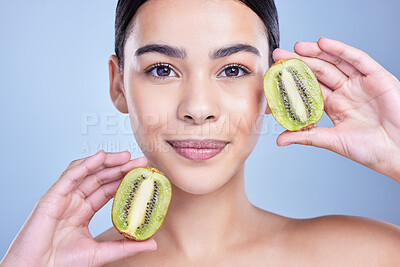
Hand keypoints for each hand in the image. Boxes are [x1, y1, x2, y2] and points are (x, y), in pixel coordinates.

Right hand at [0, 150, 155, 266]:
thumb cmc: (61, 265)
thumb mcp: (100, 253)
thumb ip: (125, 247)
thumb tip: (151, 243)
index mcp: (82, 212)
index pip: (107, 190)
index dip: (124, 180)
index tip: (142, 174)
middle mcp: (73, 202)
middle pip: (100, 178)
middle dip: (120, 168)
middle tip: (140, 161)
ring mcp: (62, 198)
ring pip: (86, 173)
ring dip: (106, 162)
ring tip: (126, 156)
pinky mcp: (51, 198)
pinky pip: (69, 176)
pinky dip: (85, 164)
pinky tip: (101, 157)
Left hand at [272, 37, 399, 181]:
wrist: (398, 152)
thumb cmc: (371, 150)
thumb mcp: (332, 141)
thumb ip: (306, 137)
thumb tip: (279, 140)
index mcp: (335, 106)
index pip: (310, 88)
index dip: (294, 79)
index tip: (276, 74)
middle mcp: (346, 92)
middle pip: (319, 72)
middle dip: (299, 62)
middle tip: (279, 54)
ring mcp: (361, 84)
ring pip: (335, 63)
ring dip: (316, 53)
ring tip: (296, 47)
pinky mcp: (377, 77)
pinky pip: (357, 59)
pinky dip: (340, 50)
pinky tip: (323, 44)